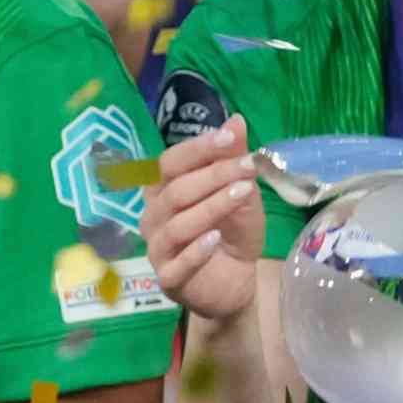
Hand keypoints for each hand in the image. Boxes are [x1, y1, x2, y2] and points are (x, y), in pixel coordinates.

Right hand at [139, 115, 262, 320]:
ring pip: (177, 224)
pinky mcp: (169, 279)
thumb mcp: (241, 194)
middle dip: (213, 176)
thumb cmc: (232, 233)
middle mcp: (154, 216)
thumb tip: (236, 120)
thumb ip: (233, 161)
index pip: (170, 162)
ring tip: (242, 194)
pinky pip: (177, 263)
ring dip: (211, 207)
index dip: (197, 149)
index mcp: (165, 191)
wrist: (236, 282)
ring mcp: (158, 248)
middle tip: (248, 167)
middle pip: (175, 191)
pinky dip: (196, 251)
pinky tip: (216, 240)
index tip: (229, 138)